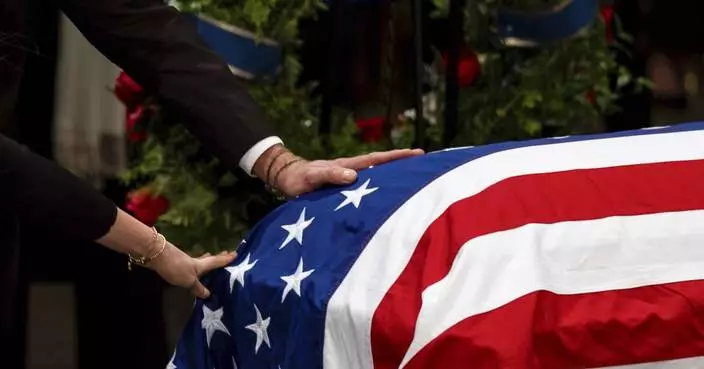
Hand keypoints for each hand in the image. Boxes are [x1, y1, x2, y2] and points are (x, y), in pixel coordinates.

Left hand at [147, 243, 235, 298]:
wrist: (156, 256)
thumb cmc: (176, 267)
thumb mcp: (189, 281)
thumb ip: (198, 287)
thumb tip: (208, 294)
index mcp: (202, 265)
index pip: (216, 262)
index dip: (226, 259)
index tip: (236, 254)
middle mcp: (195, 261)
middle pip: (209, 259)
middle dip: (217, 258)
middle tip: (225, 254)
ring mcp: (185, 262)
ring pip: (200, 261)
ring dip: (206, 261)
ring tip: (211, 261)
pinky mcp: (177, 264)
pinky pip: (191, 266)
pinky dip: (195, 267)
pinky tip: (193, 271)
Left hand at [254, 145, 423, 197]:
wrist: (287, 181)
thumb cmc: (299, 179)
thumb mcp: (313, 176)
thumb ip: (330, 174)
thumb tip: (353, 176)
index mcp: (349, 165)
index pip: (378, 159)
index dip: (397, 156)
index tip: (418, 153)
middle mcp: (353, 171)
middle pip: (383, 166)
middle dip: (404, 165)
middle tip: (427, 165)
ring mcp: (350, 180)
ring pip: (377, 178)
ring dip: (394, 178)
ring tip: (415, 183)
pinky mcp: (345, 190)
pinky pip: (368, 190)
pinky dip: (380, 191)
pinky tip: (389, 200)